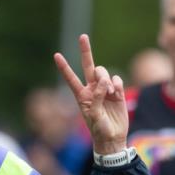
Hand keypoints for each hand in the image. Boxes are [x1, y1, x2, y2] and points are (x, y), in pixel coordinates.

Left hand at [54, 34, 127, 153]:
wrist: (113, 137)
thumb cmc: (99, 128)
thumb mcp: (93, 114)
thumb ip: (97, 97)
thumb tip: (105, 81)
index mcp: (81, 95)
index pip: (71, 78)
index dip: (64, 67)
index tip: (56, 55)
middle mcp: (92, 89)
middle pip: (88, 66)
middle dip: (85, 51)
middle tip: (82, 36)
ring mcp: (104, 89)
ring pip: (104, 73)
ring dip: (107, 81)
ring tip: (110, 94)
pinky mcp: (117, 91)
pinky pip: (117, 80)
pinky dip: (117, 85)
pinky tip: (116, 94)